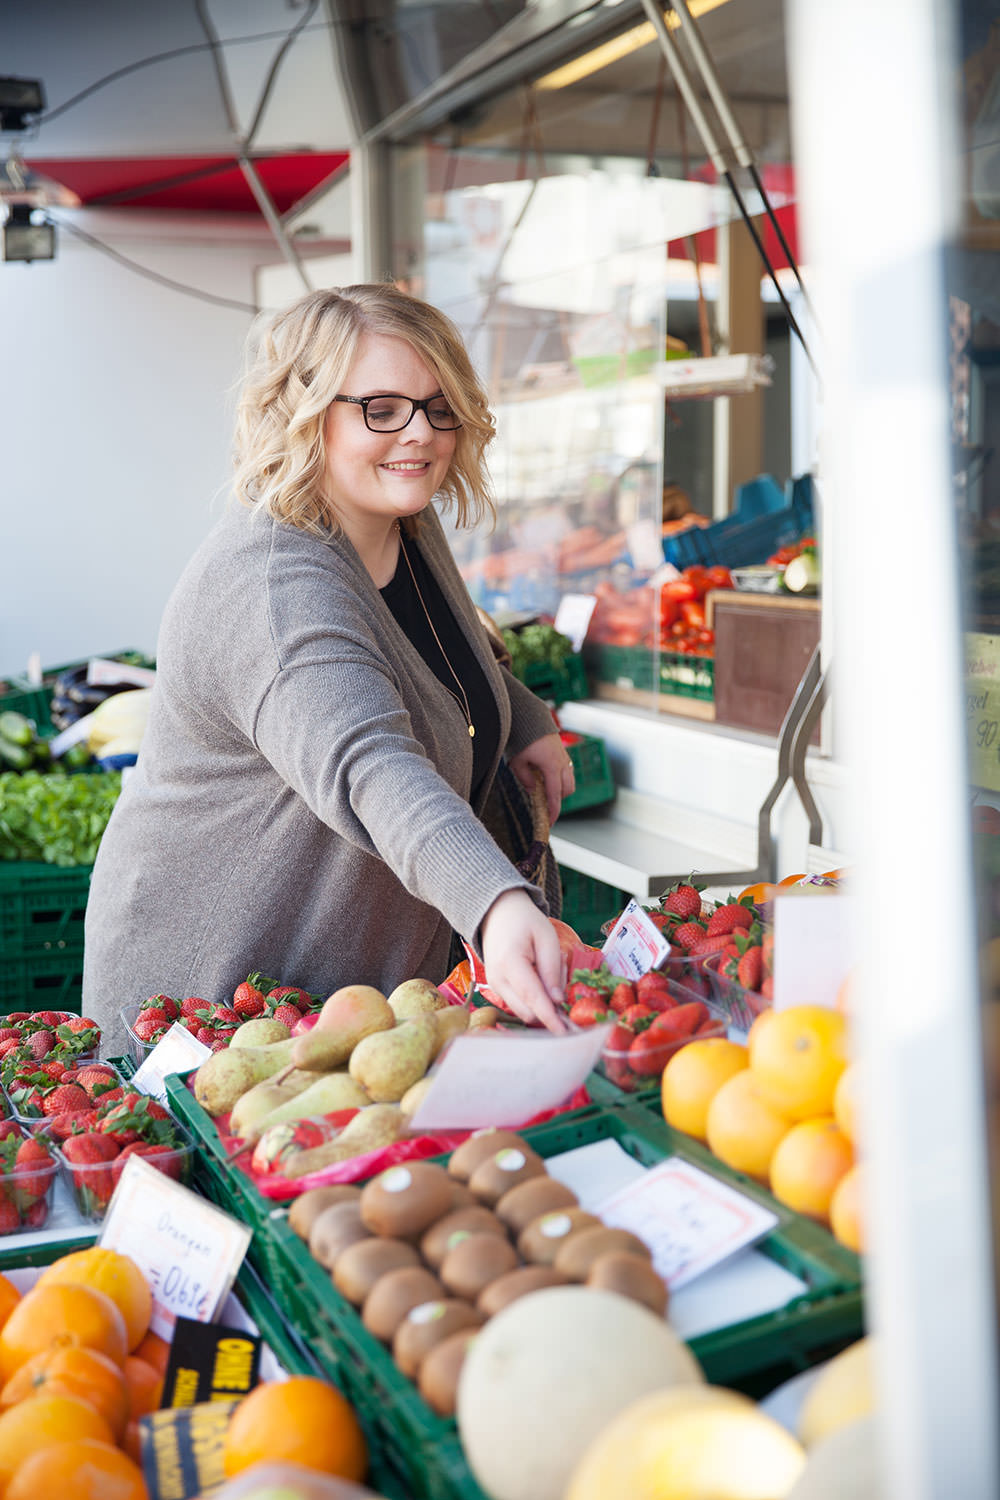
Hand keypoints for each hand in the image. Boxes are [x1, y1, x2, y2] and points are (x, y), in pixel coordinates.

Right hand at [480, 889, 566, 1033]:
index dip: (549, 1017)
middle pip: (528, 1011)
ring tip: (547, 969)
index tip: (564, 1032)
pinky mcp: (497, 989)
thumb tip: (558, 1000)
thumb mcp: (547, 937)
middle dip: (550, 1004)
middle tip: (558, 970)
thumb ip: (552, 969)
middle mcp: (497, 979)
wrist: (498, 914)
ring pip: (524, 1010)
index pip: (533, 998)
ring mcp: (494, 986)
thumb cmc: (524, 921)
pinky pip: (520, 1003)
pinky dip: (535, 998)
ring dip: (543, 1001)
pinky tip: (538, 974)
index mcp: (510, 963)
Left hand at [508, 732, 574, 826]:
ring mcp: (563, 756)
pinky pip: (566, 770)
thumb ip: (525, 779)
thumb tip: (534, 791)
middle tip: (545, 806)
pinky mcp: (562, 751)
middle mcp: (561, 762)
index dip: (553, 810)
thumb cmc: (520, 738)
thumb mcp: (517, 762)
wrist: (528, 716)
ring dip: (560, 788)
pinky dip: (560, 778)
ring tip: (544, 790)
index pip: (555, 794)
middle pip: (567, 789)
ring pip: (569, 780)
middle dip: (558, 799)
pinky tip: (546, 776)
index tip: (551, 822)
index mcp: (550, 766)